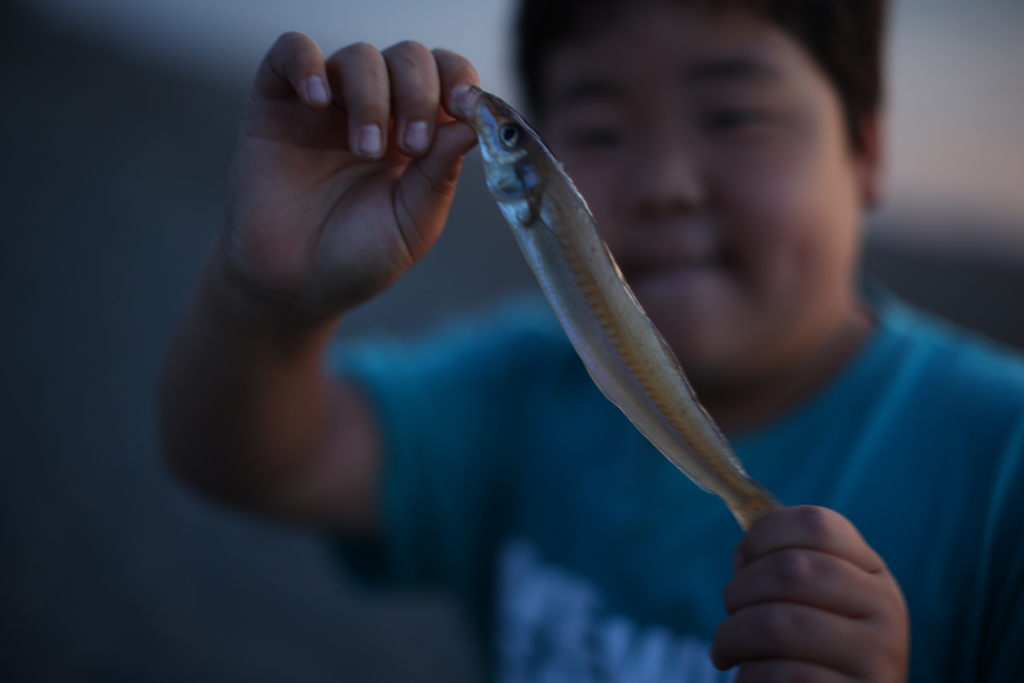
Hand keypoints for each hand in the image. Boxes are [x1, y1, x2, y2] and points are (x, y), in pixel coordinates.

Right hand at [220, 33, 479, 316]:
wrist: (293, 286)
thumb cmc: (357, 256)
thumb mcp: (413, 222)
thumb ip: (441, 173)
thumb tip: (473, 122)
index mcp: (417, 133)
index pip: (448, 76)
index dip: (460, 80)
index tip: (463, 108)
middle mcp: (376, 109)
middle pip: (409, 57)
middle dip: (419, 93)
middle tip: (412, 145)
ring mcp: (327, 103)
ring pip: (360, 56)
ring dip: (372, 97)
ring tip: (365, 150)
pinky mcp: (277, 100)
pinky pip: (292, 50)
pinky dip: (308, 63)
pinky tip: (318, 100)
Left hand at [711, 506, 907, 681]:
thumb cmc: (816, 657)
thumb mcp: (818, 605)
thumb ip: (789, 570)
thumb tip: (741, 557)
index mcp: (872, 574)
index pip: (816, 524)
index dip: (763, 534)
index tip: (740, 561)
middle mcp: (884, 609)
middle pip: (790, 570)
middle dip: (739, 591)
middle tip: (730, 614)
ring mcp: (877, 658)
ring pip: (778, 625)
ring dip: (733, 636)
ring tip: (725, 651)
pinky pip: (781, 674)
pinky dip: (749, 676)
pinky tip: (748, 679)